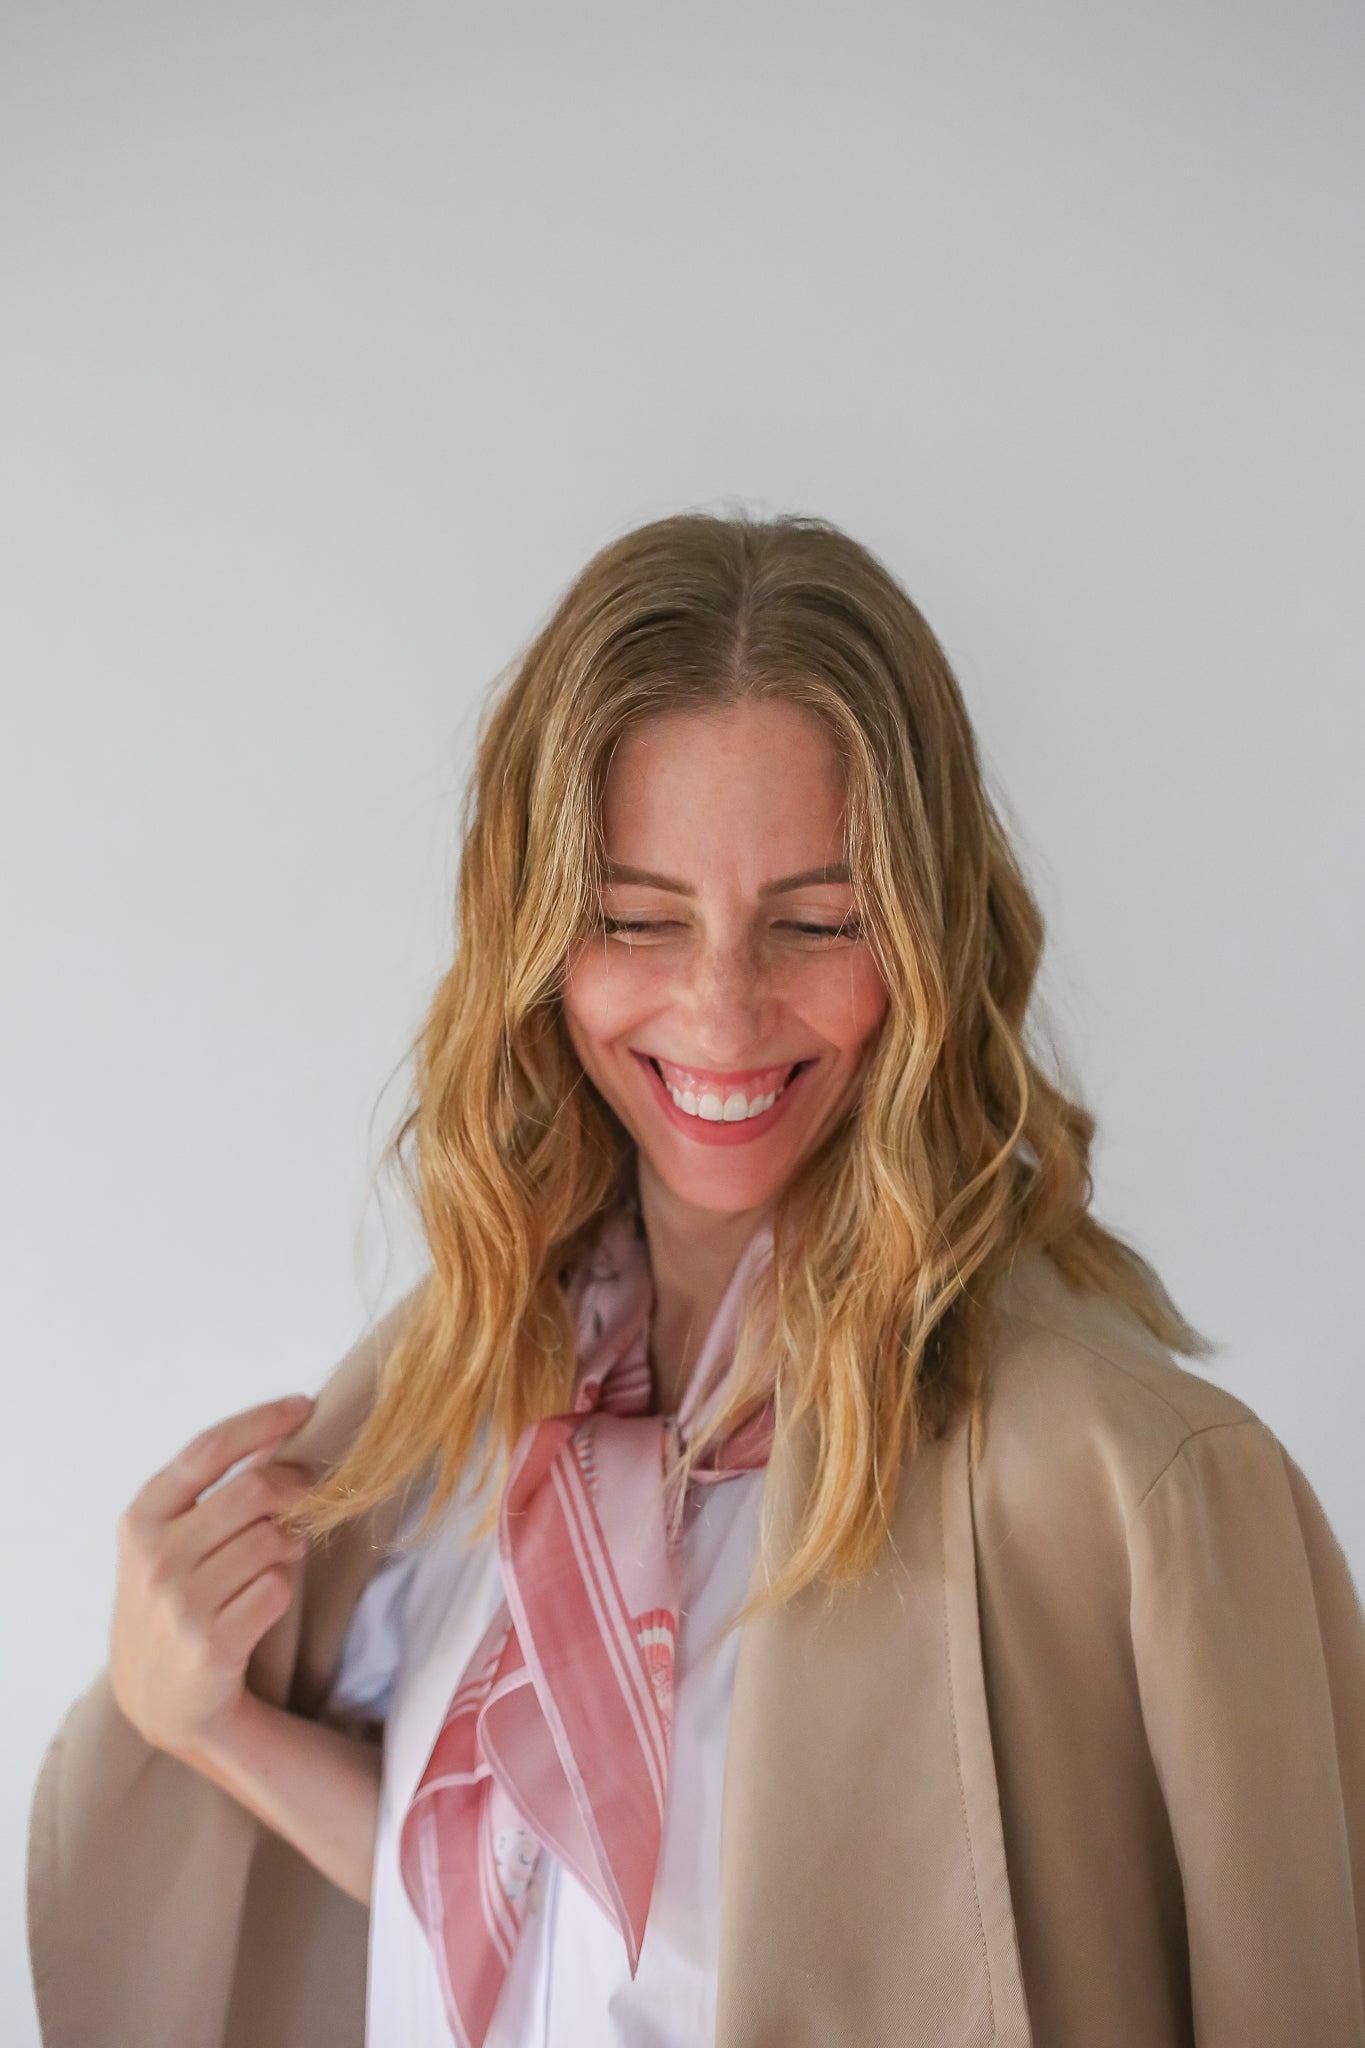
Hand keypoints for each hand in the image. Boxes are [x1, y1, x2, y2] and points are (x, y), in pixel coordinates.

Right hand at [110, 1393, 317, 1758]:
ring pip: (272, 1539)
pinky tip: (265, 1600)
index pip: (208, 1449)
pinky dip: (284, 1587)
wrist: (159, 1699)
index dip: (260, 1421)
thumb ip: (214, 1490)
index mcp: (141, 1519)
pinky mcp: (211, 1643)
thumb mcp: (171, 1541)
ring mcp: (179, 1602)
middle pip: (253, 1490)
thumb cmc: (173, 1602)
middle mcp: (154, 1557)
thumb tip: (278, 1430)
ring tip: (281, 1556)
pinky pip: (277, 1588)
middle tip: (312, 1493)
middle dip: (295, 1486)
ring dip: (291, 1543)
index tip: (303, 1405)